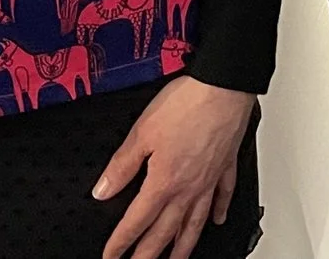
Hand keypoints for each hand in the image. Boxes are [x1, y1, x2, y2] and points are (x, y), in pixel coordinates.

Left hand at [95, 74, 254, 258]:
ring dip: (184, 246)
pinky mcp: (225, 166)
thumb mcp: (142, 132)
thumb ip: (122, 165)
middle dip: (149, 254)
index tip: (111, 255)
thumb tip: (103, 190)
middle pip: (165, 231)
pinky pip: (222, 196)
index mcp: (164, 182)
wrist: (224, 86)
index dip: (121, 242)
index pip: (137, 221)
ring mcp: (209, 180)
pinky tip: (216, 220)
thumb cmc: (188, 104)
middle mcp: (188, 188)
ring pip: (195, 223)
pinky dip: (218, 211)